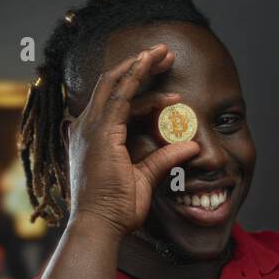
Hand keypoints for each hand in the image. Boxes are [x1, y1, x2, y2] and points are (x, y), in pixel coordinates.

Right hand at [65, 44, 200, 237]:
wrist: (100, 225)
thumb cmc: (116, 209)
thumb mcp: (145, 178)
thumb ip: (165, 159)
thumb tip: (191, 146)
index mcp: (93, 138)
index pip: (118, 104)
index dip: (142, 91)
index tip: (170, 90)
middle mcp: (87, 128)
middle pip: (113, 85)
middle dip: (140, 67)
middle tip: (165, 54)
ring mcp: (90, 127)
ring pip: (115, 82)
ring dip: (140, 64)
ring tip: (164, 53)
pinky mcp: (100, 131)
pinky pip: (119, 93)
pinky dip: (134, 74)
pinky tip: (149, 61)